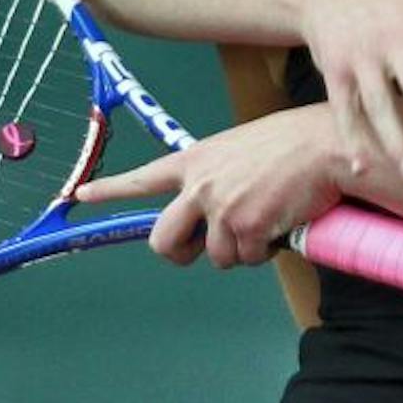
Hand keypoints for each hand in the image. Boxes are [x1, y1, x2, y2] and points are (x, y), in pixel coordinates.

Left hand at [75, 104, 347, 267]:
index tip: (78, 196)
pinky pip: (248, 259)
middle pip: (163, 240)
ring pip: (216, 257)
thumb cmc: (291, 143)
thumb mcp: (239, 148)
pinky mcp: (245, 229)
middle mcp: (199, 186)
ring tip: (267, 218)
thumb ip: (216, 175)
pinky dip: (265, 250)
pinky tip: (281, 222)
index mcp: (195, 160)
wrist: (324, 146)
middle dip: (179, 253)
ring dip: (240, 249)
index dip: (108, 190)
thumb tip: (213, 210)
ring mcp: (220, 209)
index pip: (142, 178)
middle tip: (199, 248)